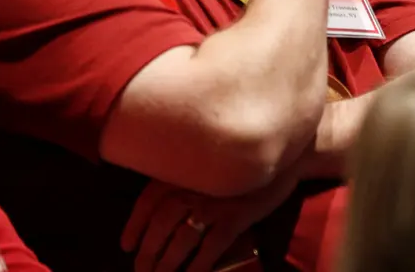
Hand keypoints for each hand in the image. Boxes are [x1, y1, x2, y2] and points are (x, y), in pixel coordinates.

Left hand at [121, 171, 298, 271]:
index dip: (134, 227)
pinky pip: (209, 249)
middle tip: (142, 270)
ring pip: (180, 241)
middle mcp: (191, 186)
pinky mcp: (234, 218)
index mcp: (183, 170)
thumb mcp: (210, 161)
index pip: (147, 202)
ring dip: (166, 265)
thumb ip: (187, 177)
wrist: (286, 155)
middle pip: (159, 227)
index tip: (128, 245)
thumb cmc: (245, 160)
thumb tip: (164, 205)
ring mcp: (212, 203)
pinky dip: (197, 266)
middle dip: (148, 253)